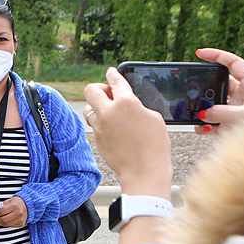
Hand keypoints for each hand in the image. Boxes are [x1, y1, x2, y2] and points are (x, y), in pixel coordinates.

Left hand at [0, 197, 27, 226]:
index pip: (2, 212)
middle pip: (4, 219)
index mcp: (15, 206)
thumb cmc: (18, 202)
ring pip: (7, 224)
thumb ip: (2, 206)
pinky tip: (2, 223)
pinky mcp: (21, 223)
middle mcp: (18, 213)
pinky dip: (5, 224)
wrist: (27, 205)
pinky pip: (11, 225)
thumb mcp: (9, 201)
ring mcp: (20, 219)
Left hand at [83, 67, 171, 198]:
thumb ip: (137, 106)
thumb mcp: (153, 118)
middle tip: (108, 93)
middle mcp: (108, 111)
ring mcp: (99, 125)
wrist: (143, 171)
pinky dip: (101, 122)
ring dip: (97, 106)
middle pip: (91, 90)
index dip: (113, 75)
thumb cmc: (155, 146)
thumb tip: (128, 103)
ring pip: (89, 108)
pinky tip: (112, 128)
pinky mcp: (96, 138)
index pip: (116, 82)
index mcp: (126, 102)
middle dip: (98, 88)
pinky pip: (94, 124)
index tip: (111, 72)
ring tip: (109, 111)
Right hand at [194, 48, 243, 133]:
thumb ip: (222, 113)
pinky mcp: (232, 124)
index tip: (199, 53)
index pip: (233, 63)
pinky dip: (206, 126)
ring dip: (204, 110)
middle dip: (204, 88)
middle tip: (192, 90)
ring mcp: (237, 109)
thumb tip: (204, 115)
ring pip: (214, 104)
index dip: (216, 56)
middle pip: (219, 84)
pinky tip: (203, 129)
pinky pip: (214, 122)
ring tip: (198, 115)